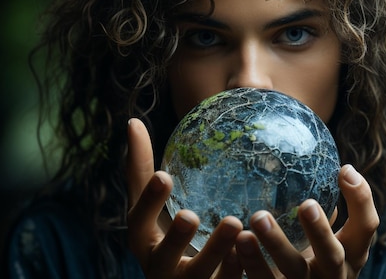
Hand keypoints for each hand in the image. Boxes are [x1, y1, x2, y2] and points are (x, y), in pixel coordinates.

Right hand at [126, 118, 244, 278]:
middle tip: (190, 215)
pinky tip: (253, 252)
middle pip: (165, 254)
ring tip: (233, 223)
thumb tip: (132, 121)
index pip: (140, 219)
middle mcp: (159, 266)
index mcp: (144, 239)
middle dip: (176, 237)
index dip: (149, 200)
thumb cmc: (167, 235)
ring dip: (216, 251)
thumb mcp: (153, 207)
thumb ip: (142, 170)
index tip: (163, 176)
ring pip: (200, 274)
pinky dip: (237, 271)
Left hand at [235, 164, 378, 278]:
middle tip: (306, 204)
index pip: (367, 227)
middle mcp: (333, 277)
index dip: (361, 200)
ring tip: (252, 223)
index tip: (343, 169)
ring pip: (291, 273)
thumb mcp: (325, 239)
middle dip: (320, 232)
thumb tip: (316, 155)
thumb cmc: (311, 259)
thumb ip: (323, 208)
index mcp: (350, 254)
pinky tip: (231, 245)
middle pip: (331, 256)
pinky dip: (247, 265)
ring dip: (275, 247)